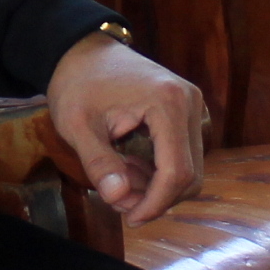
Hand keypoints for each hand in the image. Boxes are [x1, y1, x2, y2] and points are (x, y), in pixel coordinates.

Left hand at [47, 34, 207, 223]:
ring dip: (158, 186)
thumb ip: (99, 164)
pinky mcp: (187, 111)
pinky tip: (130, 165)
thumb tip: (119, 198)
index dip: (156, 204)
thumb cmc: (78, 84)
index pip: (177, 172)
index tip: (129, 218)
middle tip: (118, 199)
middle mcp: (190, 103)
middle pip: (190, 175)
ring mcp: (192, 106)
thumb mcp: (77, 126)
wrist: (84, 50)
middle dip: (156, 197)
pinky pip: (184, 155)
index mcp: (168, 102)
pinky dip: (160, 171)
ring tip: (118, 178)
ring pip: (190, 168)